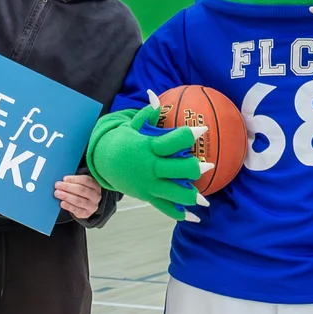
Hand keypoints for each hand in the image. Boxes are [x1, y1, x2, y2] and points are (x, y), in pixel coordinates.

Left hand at [54, 174, 102, 218]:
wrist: (88, 205)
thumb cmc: (82, 192)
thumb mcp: (82, 184)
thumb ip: (74, 181)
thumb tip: (63, 180)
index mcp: (95, 185)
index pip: (86, 180)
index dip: (74, 179)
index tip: (64, 178)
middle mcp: (96, 195)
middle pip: (81, 190)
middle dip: (68, 187)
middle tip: (57, 185)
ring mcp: (92, 205)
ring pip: (78, 200)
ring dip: (66, 196)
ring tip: (57, 193)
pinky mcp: (86, 213)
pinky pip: (76, 210)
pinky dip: (68, 206)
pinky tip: (62, 203)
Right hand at [85, 98, 210, 222]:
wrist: (104, 162)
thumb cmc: (125, 140)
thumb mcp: (132, 126)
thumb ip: (147, 114)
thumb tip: (154, 95)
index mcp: (149, 147)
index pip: (171, 141)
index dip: (188, 134)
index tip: (203, 129)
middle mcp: (151, 167)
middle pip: (177, 169)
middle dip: (194, 168)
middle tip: (208, 166)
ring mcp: (149, 184)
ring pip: (174, 193)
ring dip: (191, 196)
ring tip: (205, 200)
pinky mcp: (148, 196)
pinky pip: (165, 208)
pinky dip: (180, 214)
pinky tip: (195, 218)